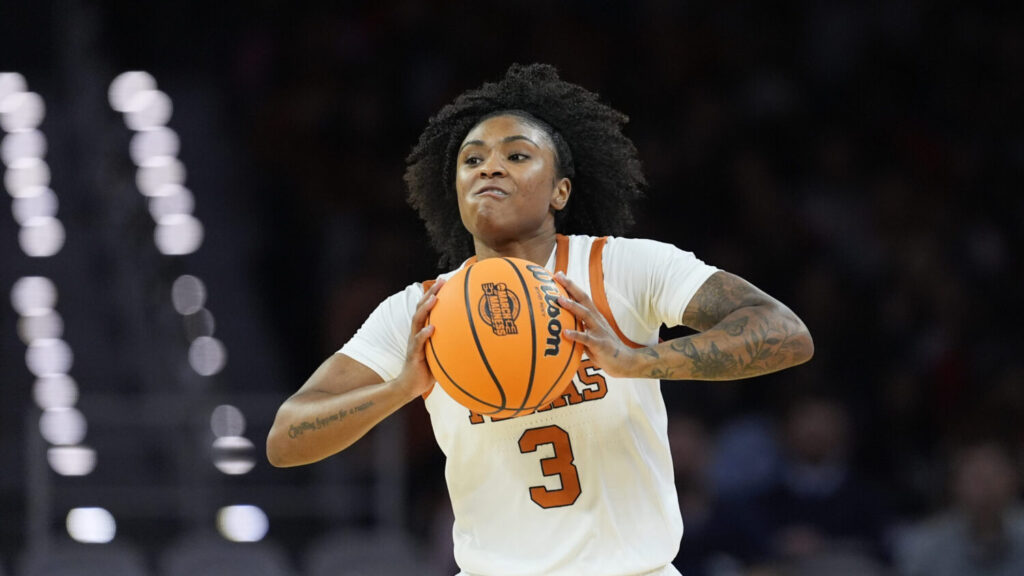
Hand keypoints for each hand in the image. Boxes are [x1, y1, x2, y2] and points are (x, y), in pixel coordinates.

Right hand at [395, 277, 445, 398]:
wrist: (410, 386)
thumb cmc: (428, 369)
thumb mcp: (441, 354)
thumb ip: (452, 344)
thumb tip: (475, 339)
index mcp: (422, 330)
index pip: (427, 307)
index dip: (434, 293)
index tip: (445, 280)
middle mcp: (416, 333)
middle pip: (421, 308)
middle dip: (430, 293)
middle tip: (441, 281)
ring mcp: (413, 342)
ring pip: (417, 321)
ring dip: (425, 308)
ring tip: (434, 298)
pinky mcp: (413, 355)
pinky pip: (417, 343)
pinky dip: (424, 334)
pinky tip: (431, 328)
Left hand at [553, 271, 648, 377]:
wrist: (624, 361)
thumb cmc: (603, 348)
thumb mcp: (589, 334)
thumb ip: (577, 327)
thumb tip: (558, 324)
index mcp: (594, 316)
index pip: (581, 296)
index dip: (570, 286)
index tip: (558, 274)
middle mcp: (596, 320)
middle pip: (583, 299)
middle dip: (571, 287)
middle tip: (558, 276)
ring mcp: (599, 331)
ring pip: (586, 315)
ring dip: (573, 306)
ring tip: (559, 300)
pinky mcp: (600, 344)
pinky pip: (587, 339)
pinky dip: (576, 335)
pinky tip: (565, 333)